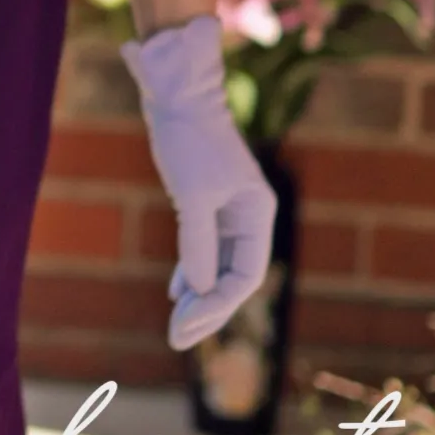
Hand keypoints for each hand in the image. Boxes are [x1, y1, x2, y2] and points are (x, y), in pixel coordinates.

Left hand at [118, 10, 277, 348]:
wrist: (176, 95)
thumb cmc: (189, 140)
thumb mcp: (193, 197)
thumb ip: (199, 245)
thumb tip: (202, 291)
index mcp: (258, 213)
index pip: (245, 275)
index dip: (218, 305)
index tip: (186, 325)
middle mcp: (249, 216)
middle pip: (233, 277)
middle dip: (207, 309)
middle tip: (177, 339)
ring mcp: (228, 211)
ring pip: (217, 267)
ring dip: (197, 296)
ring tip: (176, 327)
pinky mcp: (206, 204)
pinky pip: (203, 250)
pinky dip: (191, 272)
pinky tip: (177, 294)